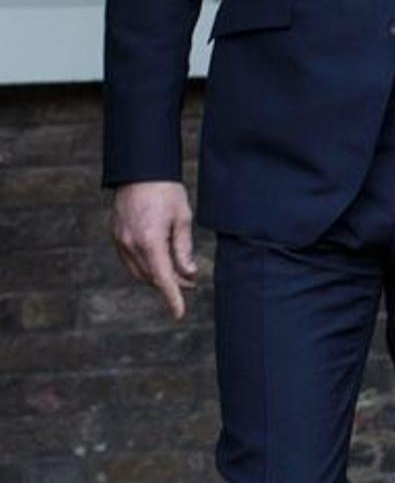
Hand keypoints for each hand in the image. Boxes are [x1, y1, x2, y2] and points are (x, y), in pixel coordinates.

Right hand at [110, 180, 197, 319]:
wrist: (139, 169)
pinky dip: (146, 266)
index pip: (163, 278)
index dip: (172, 298)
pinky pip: (130, 260)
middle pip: (152, 277)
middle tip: (191, 282)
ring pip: (139, 271)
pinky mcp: (116, 235)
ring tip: (178, 273)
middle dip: (171, 284)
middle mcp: (131, 244)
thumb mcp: (182, 218)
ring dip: (158, 277)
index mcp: (150, 241)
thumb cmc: (165, 191)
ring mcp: (120, 240)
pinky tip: (160, 261)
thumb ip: (184, 249)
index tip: (179, 313)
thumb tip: (189, 274)